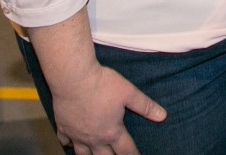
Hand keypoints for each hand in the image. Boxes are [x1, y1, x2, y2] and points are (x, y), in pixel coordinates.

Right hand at [50, 63, 164, 154]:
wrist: (74, 78)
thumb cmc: (103, 84)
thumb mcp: (129, 93)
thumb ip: (145, 106)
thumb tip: (162, 116)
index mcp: (112, 131)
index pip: (126, 150)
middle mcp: (94, 138)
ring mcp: (77, 135)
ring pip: (82, 154)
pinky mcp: (63, 127)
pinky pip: (65, 141)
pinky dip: (69, 144)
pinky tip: (70, 143)